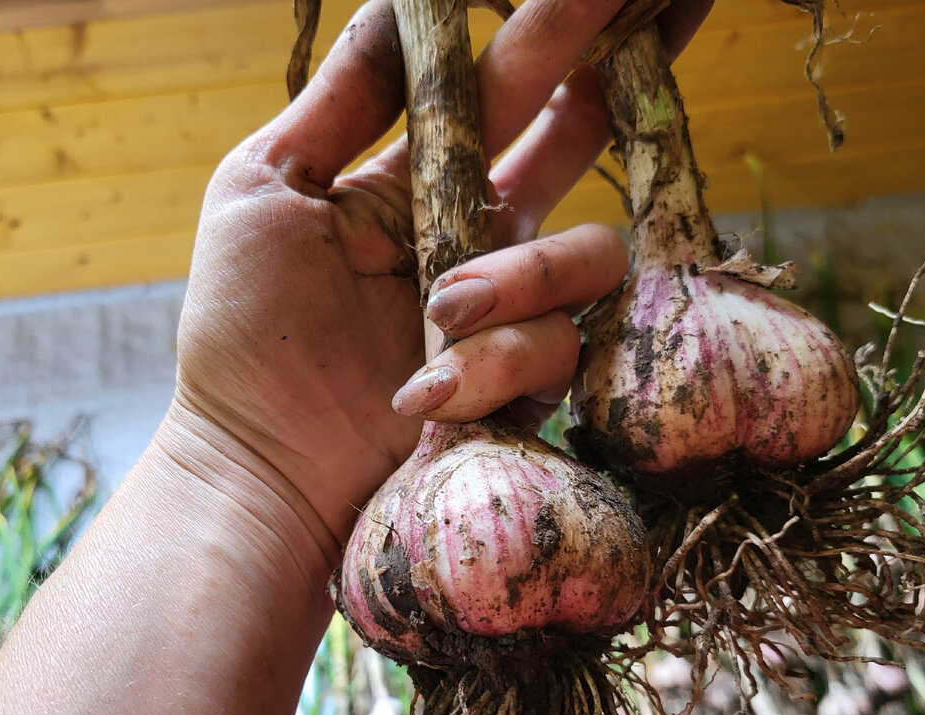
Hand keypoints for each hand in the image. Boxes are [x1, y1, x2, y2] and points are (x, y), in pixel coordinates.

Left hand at [169, 0, 713, 549]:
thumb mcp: (268, 190)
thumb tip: (399, 2)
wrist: (261, 459)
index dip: (560, 24)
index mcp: (424, 176)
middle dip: (622, 76)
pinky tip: (419, 394)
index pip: (508, 82)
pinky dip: (485, 368)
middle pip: (583, 140)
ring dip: (514, 277)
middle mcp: (484, 230)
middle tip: (676, 4)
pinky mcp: (531, 382)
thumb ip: (344, 100)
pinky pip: (556, 350)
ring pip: (586, 253)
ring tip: (438, 311)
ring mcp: (515, 308)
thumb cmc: (248, 328)